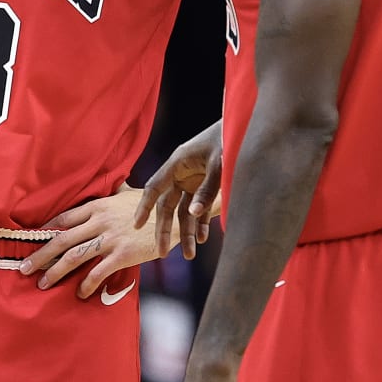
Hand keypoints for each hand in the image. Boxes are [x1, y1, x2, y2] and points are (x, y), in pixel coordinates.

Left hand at [19, 187, 156, 297]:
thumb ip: (116, 190)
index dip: (45, 230)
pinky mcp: (122, 254)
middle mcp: (99, 221)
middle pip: (62, 238)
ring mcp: (110, 238)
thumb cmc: (153, 206)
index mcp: (98, 205)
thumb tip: (113, 181)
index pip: (63, 218)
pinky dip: (86, 284)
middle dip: (40, 254)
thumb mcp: (130, 193)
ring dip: (55, 271)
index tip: (30, 241)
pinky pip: (98, 272)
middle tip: (24, 268)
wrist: (176, 219)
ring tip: (43, 284)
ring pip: (74, 256)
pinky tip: (80, 293)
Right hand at [134, 122, 221, 260]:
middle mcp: (181, 173)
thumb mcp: (219, 165)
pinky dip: (201, 223)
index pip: (154, 188)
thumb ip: (207, 189)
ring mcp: (192, 180)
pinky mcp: (204, 185)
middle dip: (165, 230)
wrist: (245, 126)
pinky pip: (199, 208)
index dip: (144, 207)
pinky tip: (204, 239)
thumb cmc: (229, 139)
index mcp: (177, 163)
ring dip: (187, 232)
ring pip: (184, 211)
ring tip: (190, 255)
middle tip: (162, 253)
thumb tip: (193, 214)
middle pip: (167, 206)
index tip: (136, 226)